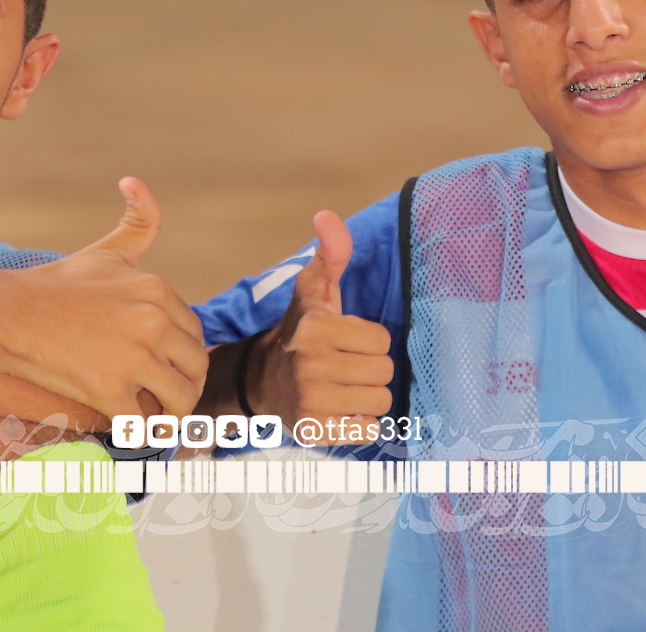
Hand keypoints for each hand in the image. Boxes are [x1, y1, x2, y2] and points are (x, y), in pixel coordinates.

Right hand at [0, 178, 206, 420]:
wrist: (4, 316)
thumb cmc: (53, 287)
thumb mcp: (103, 251)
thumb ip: (134, 224)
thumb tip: (137, 181)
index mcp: (158, 290)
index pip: (195, 334)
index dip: (183, 355)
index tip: (168, 369)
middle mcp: (154, 321)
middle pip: (195, 367)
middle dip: (186, 387)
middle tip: (167, 402)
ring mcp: (134, 356)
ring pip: (181, 400)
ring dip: (174, 417)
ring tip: (157, 422)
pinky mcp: (111, 390)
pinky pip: (145, 425)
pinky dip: (145, 435)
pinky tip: (133, 434)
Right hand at [250, 211, 393, 442]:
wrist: (260, 381)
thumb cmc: (300, 332)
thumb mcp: (313, 290)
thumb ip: (330, 253)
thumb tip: (327, 215)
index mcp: (316, 327)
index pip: (381, 339)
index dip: (368, 340)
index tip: (346, 341)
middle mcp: (310, 364)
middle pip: (384, 372)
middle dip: (371, 369)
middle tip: (346, 367)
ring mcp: (311, 400)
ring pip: (380, 402)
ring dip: (367, 397)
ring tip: (343, 388)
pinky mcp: (315, 431)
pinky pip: (369, 430)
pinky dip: (360, 423)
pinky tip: (339, 411)